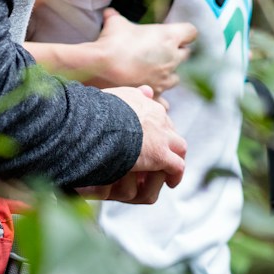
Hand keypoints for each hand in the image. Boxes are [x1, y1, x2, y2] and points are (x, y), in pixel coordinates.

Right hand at [77, 86, 184, 204]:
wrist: (98, 124)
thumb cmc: (95, 113)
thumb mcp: (111, 96)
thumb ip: (129, 94)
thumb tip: (147, 90)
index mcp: (143, 102)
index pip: (157, 115)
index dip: (155, 129)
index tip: (150, 139)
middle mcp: (157, 116)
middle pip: (170, 130)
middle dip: (168, 142)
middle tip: (163, 155)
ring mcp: (161, 136)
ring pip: (179, 147)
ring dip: (175, 158)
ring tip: (170, 170)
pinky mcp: (160, 155)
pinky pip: (176, 166)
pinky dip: (175, 175)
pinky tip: (172, 183)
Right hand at [92, 8, 195, 91]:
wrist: (102, 68)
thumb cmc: (112, 43)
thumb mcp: (115, 23)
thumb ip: (115, 17)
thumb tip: (110, 13)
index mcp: (168, 37)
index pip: (191, 32)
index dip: (183, 32)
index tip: (175, 33)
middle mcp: (172, 58)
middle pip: (185, 54)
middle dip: (175, 52)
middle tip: (159, 51)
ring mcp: (165, 78)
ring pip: (175, 77)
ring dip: (167, 74)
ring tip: (152, 72)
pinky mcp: (155, 94)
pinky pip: (164, 100)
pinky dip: (157, 97)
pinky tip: (148, 92)